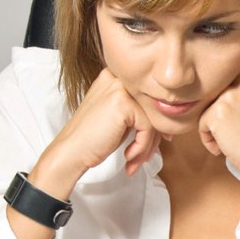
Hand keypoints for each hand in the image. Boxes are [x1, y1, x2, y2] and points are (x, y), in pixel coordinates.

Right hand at [30, 69, 160, 198]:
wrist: (71, 151)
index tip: (159, 141)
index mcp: (115, 77)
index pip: (147, 98)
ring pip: (152, 119)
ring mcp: (119, 89)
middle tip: (148, 156)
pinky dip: (141, 147)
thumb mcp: (118, 119)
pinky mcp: (122, 104)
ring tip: (136, 161)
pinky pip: (147, 128)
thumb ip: (139, 113)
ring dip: (148, 146)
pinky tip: (128, 156)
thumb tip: (168, 122)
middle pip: (152, 107)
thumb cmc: (93, 139)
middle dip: (154, 137)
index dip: (156, 122)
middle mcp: (117, 78)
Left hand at [197, 64, 239, 186]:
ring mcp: (229, 94)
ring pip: (208, 107)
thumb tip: (228, 81)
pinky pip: (201, 124)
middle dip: (221, 112)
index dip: (231, 98)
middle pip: (217, 92)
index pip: (232, 75)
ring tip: (232, 140)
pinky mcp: (216, 112)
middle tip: (236, 130)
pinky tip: (224, 148)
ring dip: (215, 126)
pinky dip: (209, 140)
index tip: (239, 115)